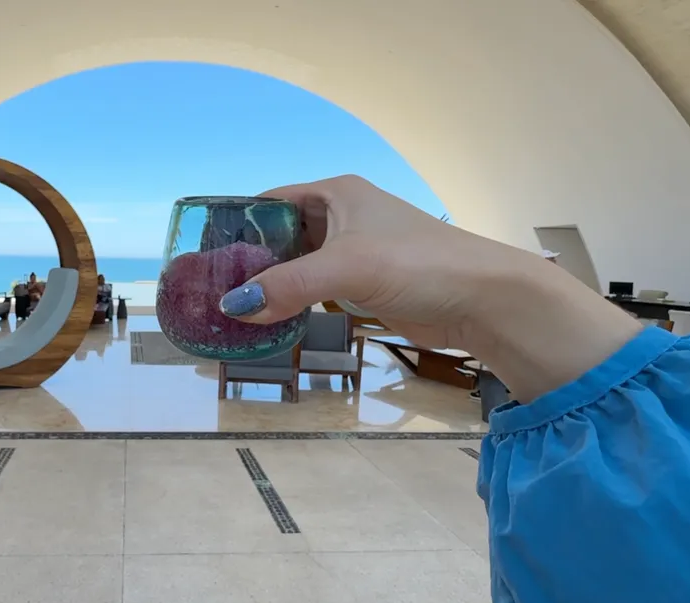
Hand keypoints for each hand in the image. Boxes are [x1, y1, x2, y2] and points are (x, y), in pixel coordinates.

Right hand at [219, 175, 641, 400]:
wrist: (485, 299)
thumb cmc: (419, 265)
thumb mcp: (346, 267)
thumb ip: (287, 285)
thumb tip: (234, 308)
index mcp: (337, 193)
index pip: (270, 200)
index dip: (237, 223)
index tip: (204, 254)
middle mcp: (343, 216)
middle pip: (280, 235)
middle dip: (249, 260)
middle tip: (213, 290)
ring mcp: (356, 252)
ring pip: (298, 265)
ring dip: (272, 285)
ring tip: (233, 310)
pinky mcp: (368, 285)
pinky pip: (317, 289)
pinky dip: (294, 302)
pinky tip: (273, 322)